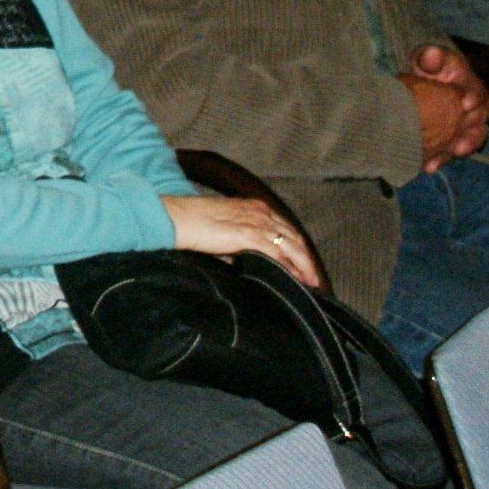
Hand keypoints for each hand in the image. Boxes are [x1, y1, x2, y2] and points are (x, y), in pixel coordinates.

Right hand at [162, 192, 321, 288]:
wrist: (175, 218)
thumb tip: (244, 258)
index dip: (296, 247)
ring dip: (304, 265)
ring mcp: (256, 222)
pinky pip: (278, 253)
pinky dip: (290, 267)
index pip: (284, 228)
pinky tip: (295, 278)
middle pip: (293, 237)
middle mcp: (260, 212)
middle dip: (306, 258)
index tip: (302, 264)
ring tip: (310, 282)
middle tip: (313, 277)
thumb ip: (238, 240)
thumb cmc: (191, 223)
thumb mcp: (222, 228)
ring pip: (291, 245)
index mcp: (253, 207)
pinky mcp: (249, 235)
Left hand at [402, 43, 488, 170]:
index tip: (466, 103)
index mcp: (471, 87)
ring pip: (470, 140)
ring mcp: (462, 125)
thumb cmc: (424, 67)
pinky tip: (429, 165)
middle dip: (472, 134)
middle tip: (460, 142)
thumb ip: (429, 56)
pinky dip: (440, 159)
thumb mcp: (425, 58)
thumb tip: (432, 55)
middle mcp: (472, 108)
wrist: (413, 83)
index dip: (476, 97)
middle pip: (481, 123)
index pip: (482, 95)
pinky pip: (449, 152)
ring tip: (450, 153)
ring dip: (461, 148)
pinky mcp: (448, 139)